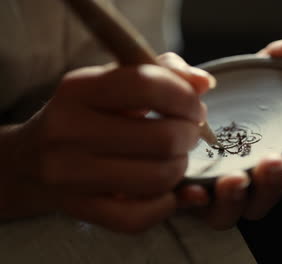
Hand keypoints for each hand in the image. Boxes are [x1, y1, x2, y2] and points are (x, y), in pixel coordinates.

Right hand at [0, 56, 215, 232]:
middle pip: (161, 138)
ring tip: (175, 158)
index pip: (146, 84)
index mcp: (79, 88)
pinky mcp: (79, 208)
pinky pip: (137, 217)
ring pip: (156, 178)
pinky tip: (165, 192)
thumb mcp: (115, 83)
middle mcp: (68, 130)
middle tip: (189, 134)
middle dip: (189, 136)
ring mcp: (70, 174)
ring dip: (180, 168)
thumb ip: (162, 73)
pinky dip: (164, 206)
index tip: (195, 107)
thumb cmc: (88, 115)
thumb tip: (204, 83)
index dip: (184, 97)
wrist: (33, 160)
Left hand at [176, 37, 281, 229]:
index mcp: (262, 156)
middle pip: (268, 196)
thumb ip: (268, 59)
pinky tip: (193, 191)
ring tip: (236, 179)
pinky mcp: (182, 196)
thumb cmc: (214, 100)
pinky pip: (188, 209)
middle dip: (275, 182)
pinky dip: (193, 202)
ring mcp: (212, 194)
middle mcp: (243, 181)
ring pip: (231, 212)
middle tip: (276, 161)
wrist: (167, 116)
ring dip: (237, 198)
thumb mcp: (240, 75)